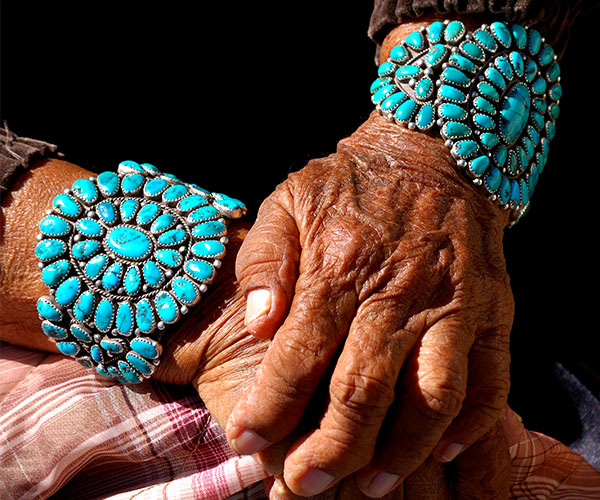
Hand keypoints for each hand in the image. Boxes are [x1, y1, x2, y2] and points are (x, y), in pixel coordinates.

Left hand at [0, 156, 511, 498]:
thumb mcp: (287, 203)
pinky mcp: (492, 310)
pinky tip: (440, 452)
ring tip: (368, 485)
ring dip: (401, 452)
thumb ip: (264, 264)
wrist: (430, 154)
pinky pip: (489, 380)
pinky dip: (468, 426)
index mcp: (340, 265)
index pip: (298, 356)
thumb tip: (256, 328)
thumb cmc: (349, 184)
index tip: (245, 442)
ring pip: (431, 399)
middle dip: (328, 451)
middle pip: (363, 392)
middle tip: (303, 485)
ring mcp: (451, 303)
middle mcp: (398, 292)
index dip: (268, 407)